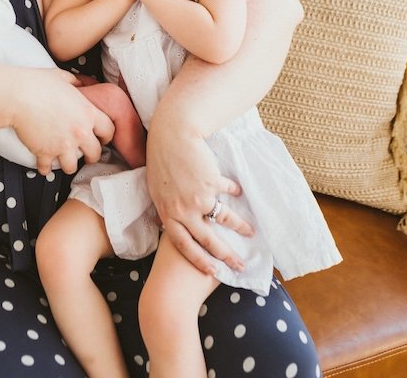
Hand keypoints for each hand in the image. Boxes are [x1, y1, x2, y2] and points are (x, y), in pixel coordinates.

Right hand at [9, 68, 114, 175]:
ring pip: (72, 167)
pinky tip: (43, 162)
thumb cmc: (39, 83)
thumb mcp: (63, 77)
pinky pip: (47, 169)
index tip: (99, 138)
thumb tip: (82, 83)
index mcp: (88, 113)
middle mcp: (80, 132)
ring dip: (67, 164)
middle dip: (89, 155)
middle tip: (83, 153)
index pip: (109, 131)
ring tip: (62, 158)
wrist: (17, 95)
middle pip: (95, 154)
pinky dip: (44, 167)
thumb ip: (77, 82)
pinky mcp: (45, 153)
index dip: (105, 136)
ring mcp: (63, 145)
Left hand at [146, 114, 253, 274]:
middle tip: (240, 265)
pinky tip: (238, 193)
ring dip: (240, 227)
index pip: (184, 245)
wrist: (171, 134)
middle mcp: (183, 209)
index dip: (199, 259)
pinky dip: (234, 192)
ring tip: (250, 231)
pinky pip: (228, 192)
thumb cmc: (160, 158)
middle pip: (208, 240)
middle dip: (226, 255)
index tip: (212, 271)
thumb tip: (169, 225)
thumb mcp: (156, 189)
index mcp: (167, 213)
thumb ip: (166, 208)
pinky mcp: (212, 183)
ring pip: (224, 219)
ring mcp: (199, 197)